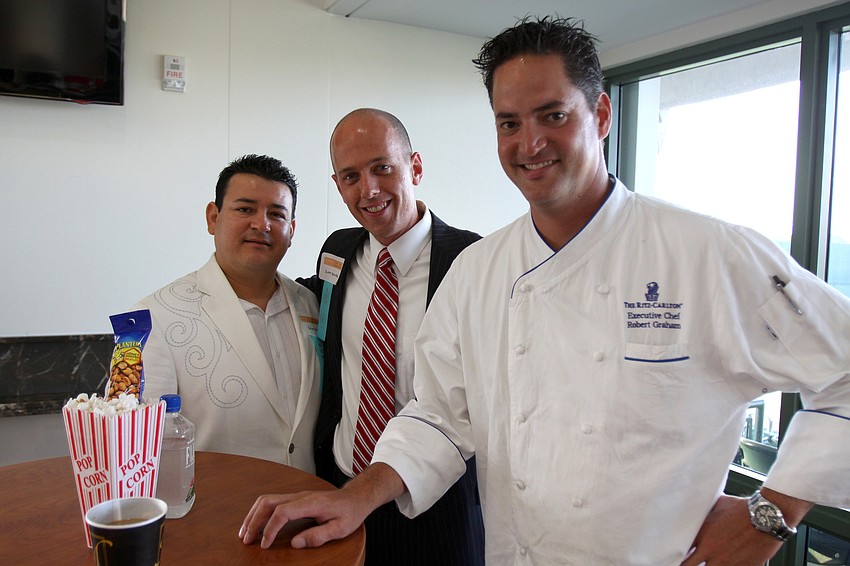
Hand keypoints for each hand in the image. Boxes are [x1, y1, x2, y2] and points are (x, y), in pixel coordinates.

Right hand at [239, 489, 368, 548]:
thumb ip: (318, 536)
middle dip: (254, 521)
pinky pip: (272, 501)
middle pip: (268, 502)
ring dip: (253, 515)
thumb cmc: (349, 513)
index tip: (265, 544)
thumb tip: (295, 543)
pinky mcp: (295, 499)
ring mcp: (296, 495)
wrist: (354, 498)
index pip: (282, 512)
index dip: (270, 528)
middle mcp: (300, 496)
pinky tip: (256, 524)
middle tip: (246, 539)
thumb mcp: (340, 529)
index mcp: (311, 503)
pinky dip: (260, 512)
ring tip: (245, 533)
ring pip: (267, 499)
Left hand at [681, 494, 781, 565]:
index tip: (678, 555)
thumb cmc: (744, 509)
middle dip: (688, 565)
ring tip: (710, 562)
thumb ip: (706, 513)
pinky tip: (727, 563)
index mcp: (702, 536)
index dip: (679, 554)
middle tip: (688, 563)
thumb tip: (700, 510)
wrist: (766, 517)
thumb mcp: (717, 505)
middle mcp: (712, 552)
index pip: (681, 551)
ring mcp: (727, 562)